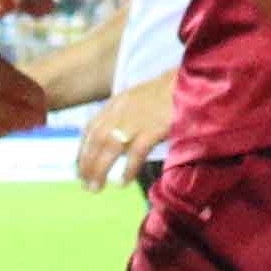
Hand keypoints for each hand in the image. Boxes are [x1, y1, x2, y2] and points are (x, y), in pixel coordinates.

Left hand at [76, 73, 175, 191]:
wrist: (191, 82)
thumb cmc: (169, 93)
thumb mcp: (139, 100)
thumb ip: (125, 117)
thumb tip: (115, 142)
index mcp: (117, 103)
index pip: (91, 128)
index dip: (83, 149)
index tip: (79, 167)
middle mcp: (121, 110)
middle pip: (97, 140)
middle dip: (87, 163)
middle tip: (85, 184)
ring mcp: (137, 118)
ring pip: (110, 147)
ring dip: (99, 169)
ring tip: (95, 187)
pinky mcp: (153, 127)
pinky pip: (136, 151)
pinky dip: (127, 168)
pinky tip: (123, 182)